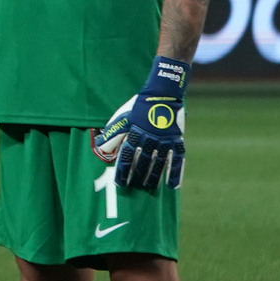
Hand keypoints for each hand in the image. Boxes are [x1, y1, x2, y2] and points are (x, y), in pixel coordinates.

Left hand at [93, 56, 188, 192]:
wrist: (162, 93)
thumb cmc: (138, 106)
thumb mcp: (122, 117)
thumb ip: (113, 134)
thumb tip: (101, 149)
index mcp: (134, 133)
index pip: (126, 156)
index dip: (122, 171)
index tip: (120, 183)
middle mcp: (149, 138)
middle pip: (143, 162)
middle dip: (138, 176)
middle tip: (135, 187)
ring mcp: (165, 140)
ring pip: (159, 163)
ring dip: (154, 177)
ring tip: (150, 188)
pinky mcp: (177, 139)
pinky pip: (178, 159)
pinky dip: (176, 173)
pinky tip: (173, 185)